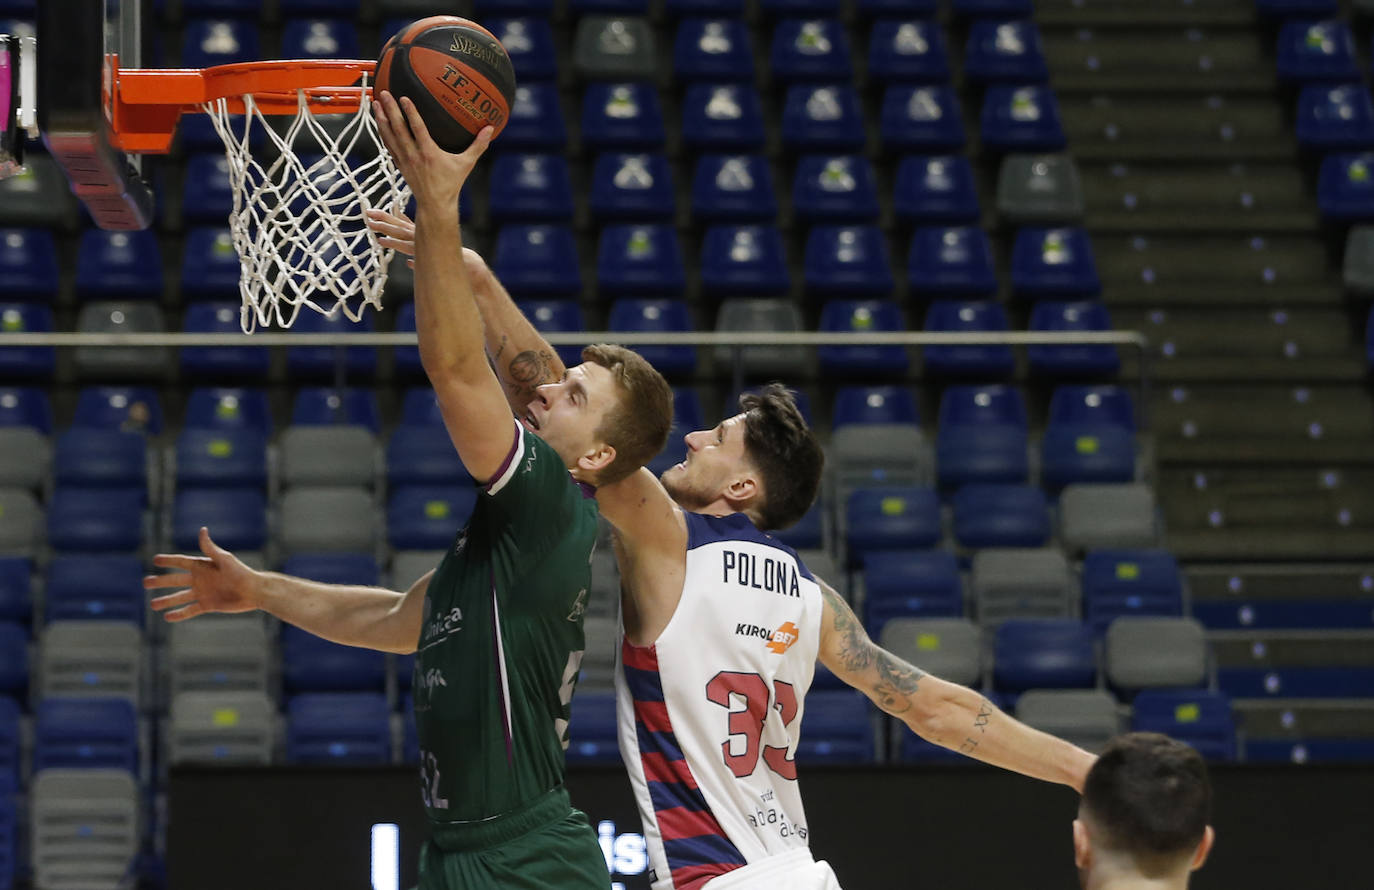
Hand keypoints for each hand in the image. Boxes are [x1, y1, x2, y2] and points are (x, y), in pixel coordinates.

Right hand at [145, 527, 260, 621]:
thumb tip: (202, 530)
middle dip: (161, 581)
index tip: (155, 559)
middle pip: (175, 580)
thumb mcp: (224, 559)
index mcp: (203, 566)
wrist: (254, 591)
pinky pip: (190, 610)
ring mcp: (203, 593)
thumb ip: (210, 548)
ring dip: (166, 600)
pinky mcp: (208, 605)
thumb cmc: (241, 572)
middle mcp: (200, 579)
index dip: (169, 560)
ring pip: (180, 597)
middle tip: (145, 582)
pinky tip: (167, 617)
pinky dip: (179, 614)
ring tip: (152, 605)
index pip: (181, 562)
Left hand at [363, 214, 493, 279]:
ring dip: (384, 227)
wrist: (471, 268)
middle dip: (384, 218)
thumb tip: (408, 262)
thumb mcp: (438, 258)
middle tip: (368, 212)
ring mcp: (423, 244)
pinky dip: (393, 243)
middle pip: (400, 225)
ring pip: (400, 233)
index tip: (380, 211)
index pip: (406, 225)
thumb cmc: (458, 264)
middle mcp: (423, 237)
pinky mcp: (424, 253)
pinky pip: (405, 246)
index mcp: (426, 236)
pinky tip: (381, 240)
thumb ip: (421, 260)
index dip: (393, 218)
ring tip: (369, 222)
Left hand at [373, 90, 491, 213]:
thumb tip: (490, 129)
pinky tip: (379, 121)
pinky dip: (383, 132)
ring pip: (389, 136)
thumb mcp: (466, 164)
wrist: (435, 204)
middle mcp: (414, 155)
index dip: (410, 112)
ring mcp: (404, 160)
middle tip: (383, 93)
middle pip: (399, 128)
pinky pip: (388, 145)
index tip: (404, 98)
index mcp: (429, 153)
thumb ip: (479, 145)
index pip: (417, 128)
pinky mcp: (399, 164)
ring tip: (375, 103)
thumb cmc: (451, 183)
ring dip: (381, 119)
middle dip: (390, 110)